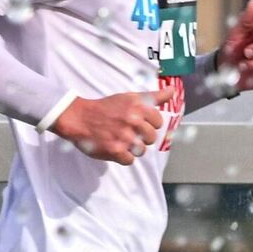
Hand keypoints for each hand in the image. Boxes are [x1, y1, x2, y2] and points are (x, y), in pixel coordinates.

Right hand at [50, 85, 175, 163]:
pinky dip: (123, 156)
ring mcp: (125, 137)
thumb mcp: (130, 97)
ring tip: (120, 139)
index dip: (149, 124)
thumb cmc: (107, 108)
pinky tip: (115, 147)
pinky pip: (130, 160)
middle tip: (126, 131)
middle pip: (151, 138)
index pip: (158, 122)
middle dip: (140, 136)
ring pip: (142, 151)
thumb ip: (154, 97)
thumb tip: (172, 91)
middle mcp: (133, 121)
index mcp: (139, 107)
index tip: (137, 122)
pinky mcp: (115, 151)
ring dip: (132, 148)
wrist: (80, 118)